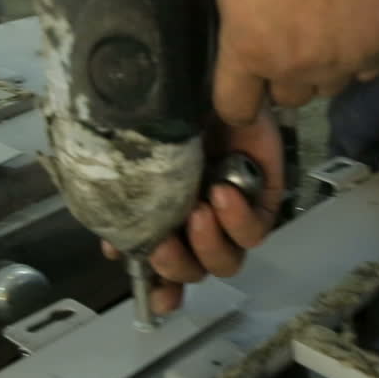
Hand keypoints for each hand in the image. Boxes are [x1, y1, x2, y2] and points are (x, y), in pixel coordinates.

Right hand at [103, 110, 283, 313]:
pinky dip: (237, 220)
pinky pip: (256, 231)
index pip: (166, 269)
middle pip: (196, 271)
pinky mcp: (264, 199)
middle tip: (163, 243)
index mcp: (168, 218)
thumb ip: (125, 203)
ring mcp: (232, 214)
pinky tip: (222, 194)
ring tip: (197, 212)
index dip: (162, 290)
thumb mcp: (135, 160)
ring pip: (227, 260)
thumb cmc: (162, 112)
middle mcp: (199, 222)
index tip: (159, 300)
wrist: (194, 77)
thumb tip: (115, 248)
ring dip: (207, 246)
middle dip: (177, 265)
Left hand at [209, 0, 378, 124]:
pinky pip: (367, 70)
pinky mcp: (378, 45)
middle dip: (285, 76)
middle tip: (289, 41)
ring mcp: (340, 59)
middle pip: (289, 98)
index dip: (239, 104)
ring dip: (324, 68)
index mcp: (248, 47)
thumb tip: (240, 19)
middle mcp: (294, 66)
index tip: (245, 96)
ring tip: (326, 33)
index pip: (236, 107)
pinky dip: (359, 56)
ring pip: (330, 87)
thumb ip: (234, 8)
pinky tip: (355, 29)